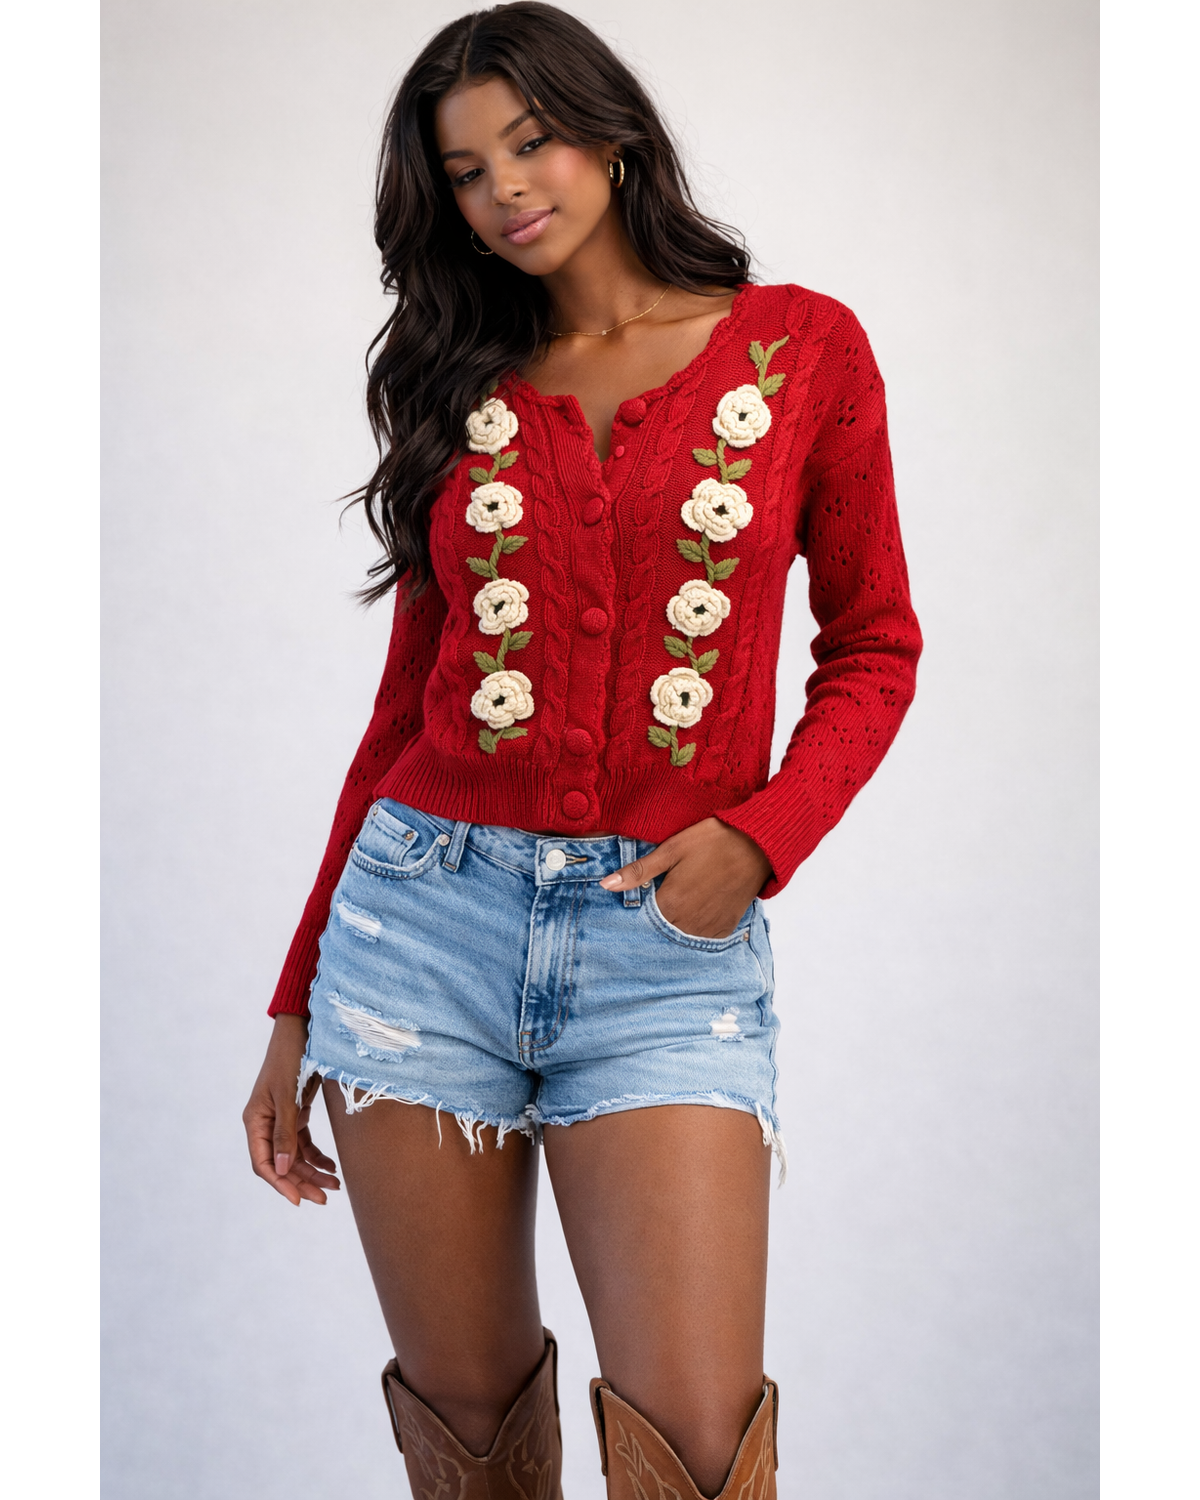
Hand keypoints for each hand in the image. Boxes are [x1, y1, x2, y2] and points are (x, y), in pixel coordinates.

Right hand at [243, 1014, 340, 1206]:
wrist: (304, 1028)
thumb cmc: (291, 1057)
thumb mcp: (288, 1096)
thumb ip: (285, 1133)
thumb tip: (283, 1171)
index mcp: (255, 1120)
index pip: (263, 1163)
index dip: (280, 1184)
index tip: (300, 1200)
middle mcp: (265, 1123)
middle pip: (282, 1164)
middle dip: (302, 1182)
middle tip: (326, 1198)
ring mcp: (281, 1118)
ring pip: (295, 1156)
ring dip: (313, 1171)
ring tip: (335, 1185)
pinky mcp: (296, 1112)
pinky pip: (304, 1143)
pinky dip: (317, 1156)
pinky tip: (332, 1166)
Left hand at [599, 816, 771, 938]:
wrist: (758, 845)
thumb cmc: (713, 841)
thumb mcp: (672, 849)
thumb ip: (638, 871)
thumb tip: (605, 885)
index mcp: (671, 903)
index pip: (640, 921)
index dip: (634, 913)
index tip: (631, 906)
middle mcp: (688, 922)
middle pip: (660, 932)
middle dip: (652, 922)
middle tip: (656, 902)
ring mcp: (708, 927)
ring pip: (680, 938)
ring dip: (672, 928)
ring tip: (674, 908)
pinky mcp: (725, 927)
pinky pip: (702, 938)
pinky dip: (693, 930)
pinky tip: (692, 914)